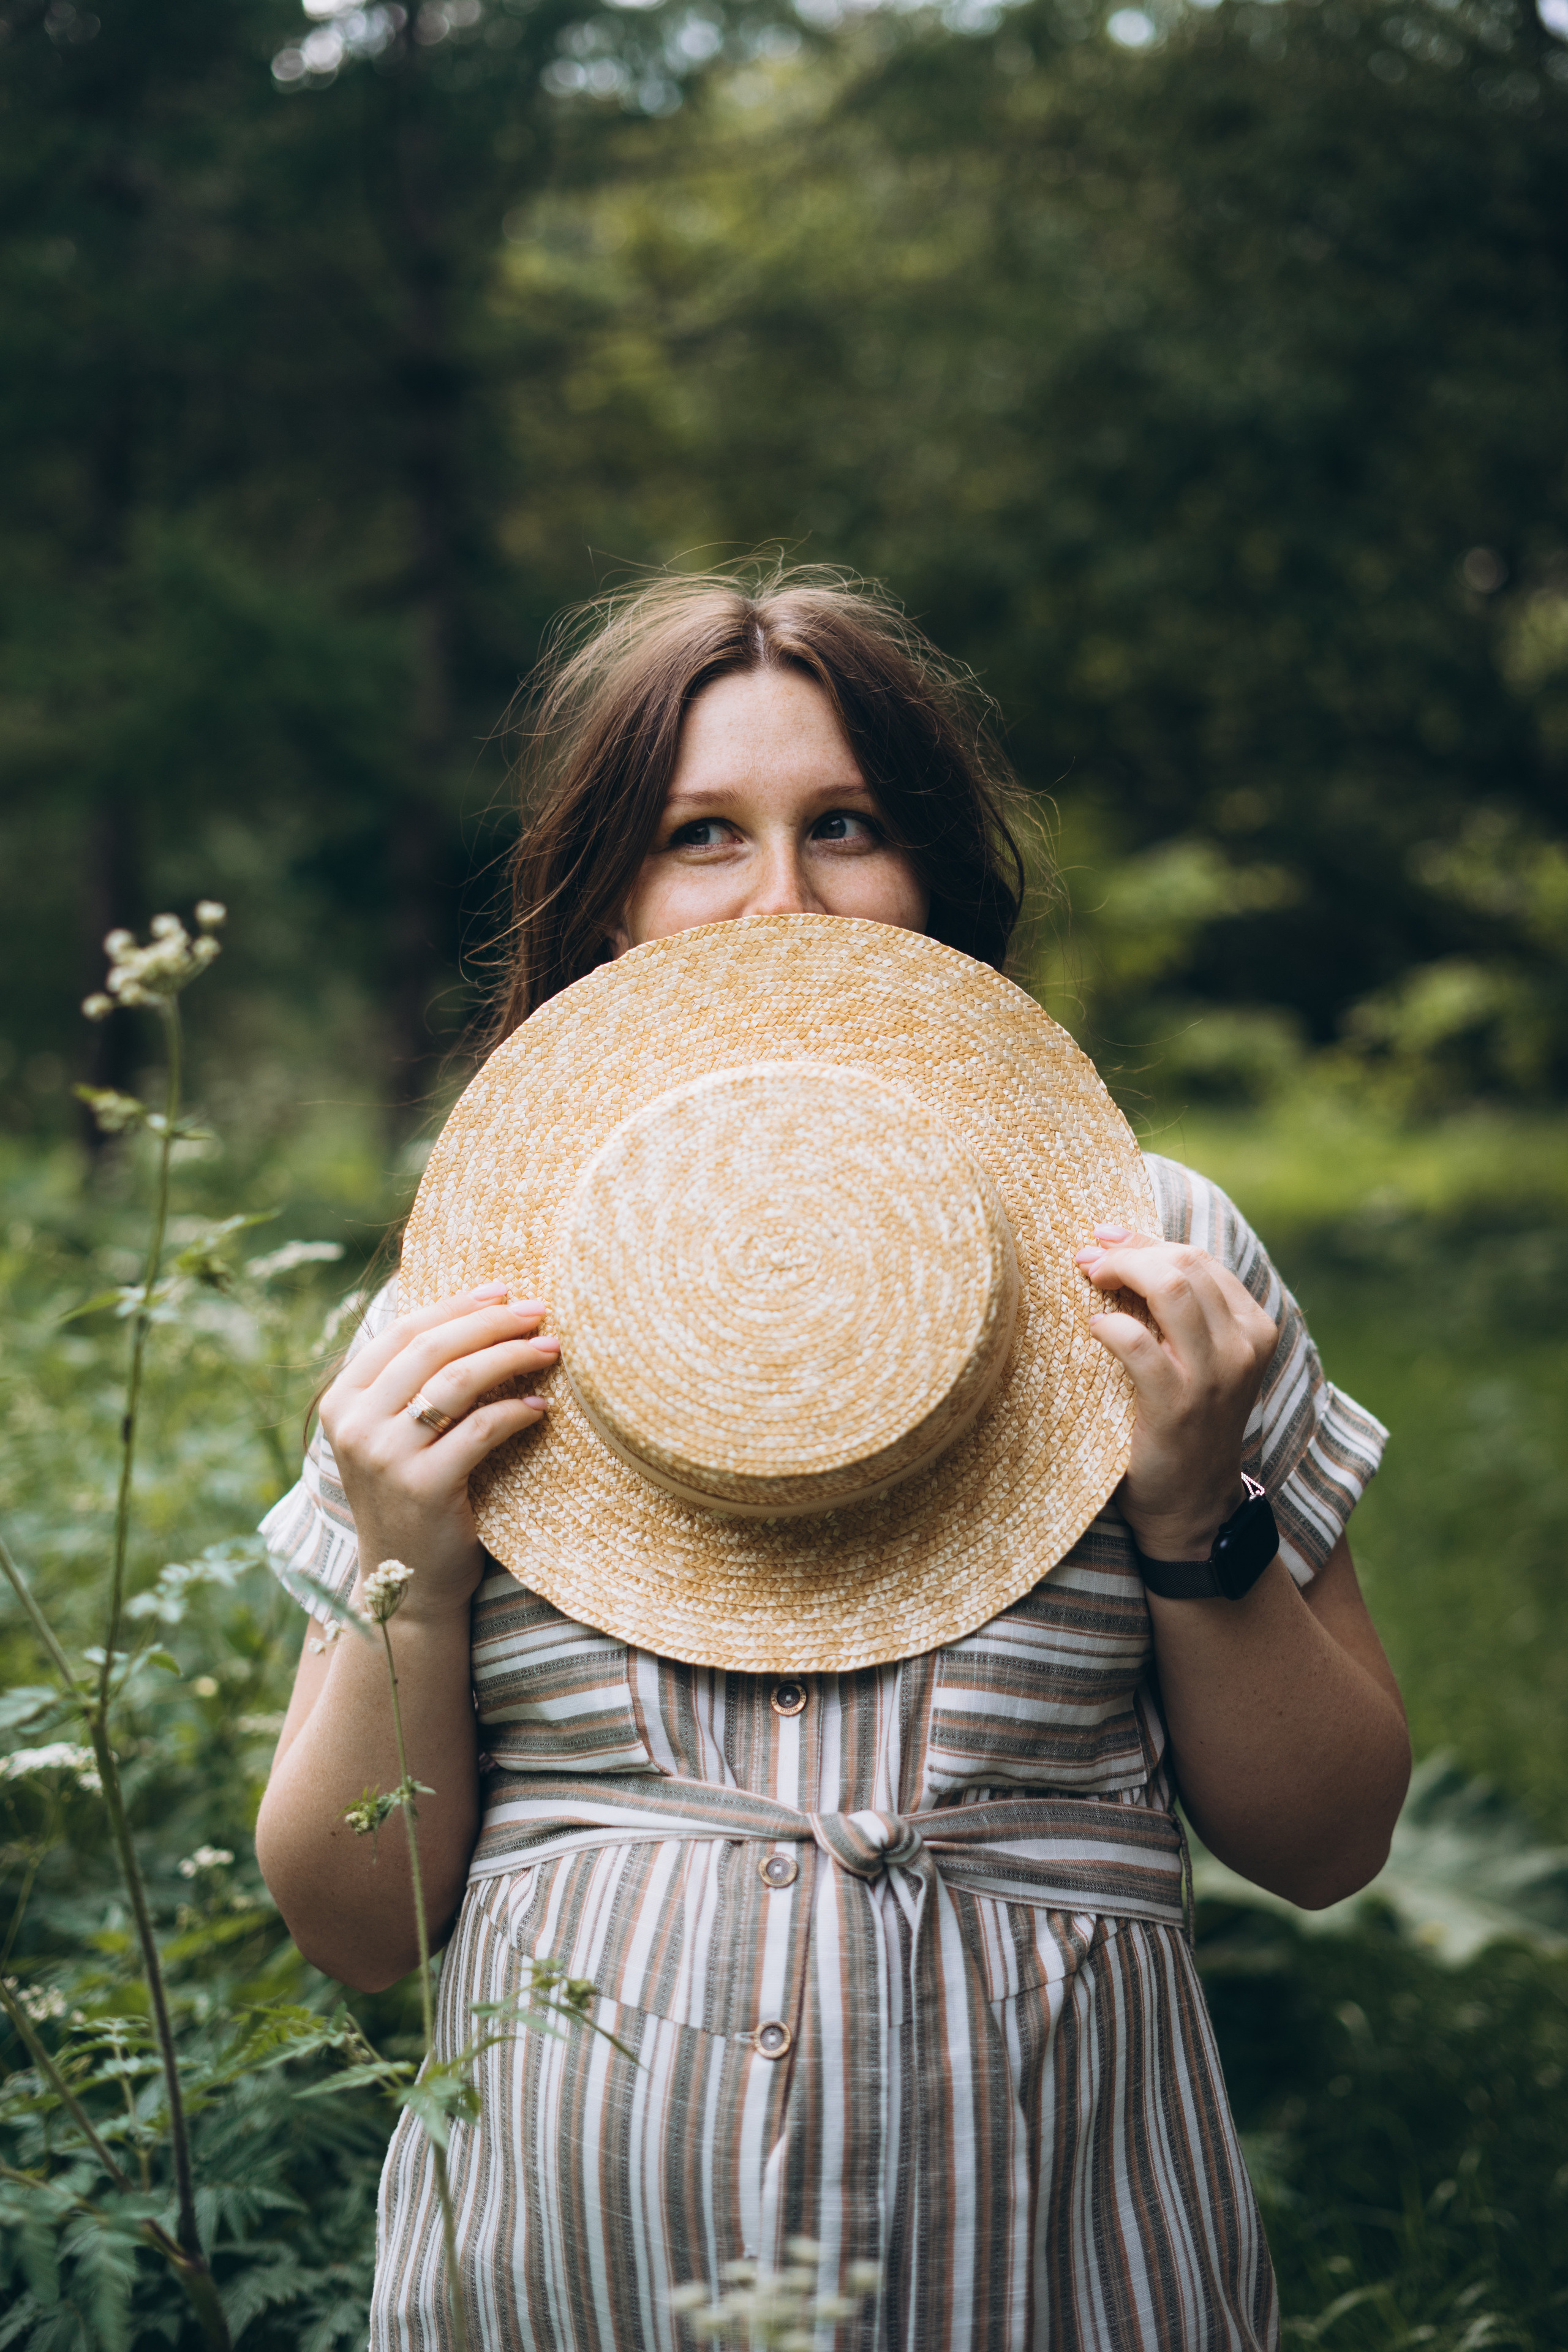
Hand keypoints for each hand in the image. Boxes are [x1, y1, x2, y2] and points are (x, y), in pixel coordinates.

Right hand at [317, 1284, 558, 1621]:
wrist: (405, 1584)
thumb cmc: (410, 1497)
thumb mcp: (391, 1435)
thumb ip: (409, 1383)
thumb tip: (473, 1311)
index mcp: (341, 1401)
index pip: (403, 1331)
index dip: (457, 1305)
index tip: (503, 1290)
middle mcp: (355, 1425)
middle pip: (434, 1347)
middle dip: (492, 1322)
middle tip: (538, 1311)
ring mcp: (386, 1456)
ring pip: (459, 1380)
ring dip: (511, 1355)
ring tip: (550, 1348)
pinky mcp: (425, 1486)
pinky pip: (482, 1429)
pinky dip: (517, 1409)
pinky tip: (539, 1404)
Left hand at [1075, 1225, 1279, 1560]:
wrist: (1191, 1502)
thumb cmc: (1184, 1418)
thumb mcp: (1198, 1356)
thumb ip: (1179, 1306)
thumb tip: (1113, 1241)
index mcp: (1254, 1326)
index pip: (1198, 1257)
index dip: (1144, 1240)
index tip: (1104, 1239)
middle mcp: (1244, 1346)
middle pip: (1185, 1263)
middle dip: (1129, 1251)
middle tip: (1088, 1259)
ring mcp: (1214, 1376)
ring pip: (1170, 1288)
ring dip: (1120, 1272)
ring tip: (1088, 1280)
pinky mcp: (1178, 1406)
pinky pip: (1137, 1343)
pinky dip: (1109, 1326)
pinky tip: (1093, 1329)